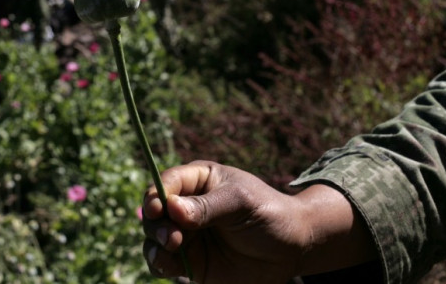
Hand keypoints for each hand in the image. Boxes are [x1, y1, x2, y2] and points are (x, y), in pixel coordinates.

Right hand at [142, 161, 376, 282]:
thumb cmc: (268, 213)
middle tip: (172, 236)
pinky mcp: (190, 261)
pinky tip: (168, 263)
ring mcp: (186, 234)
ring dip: (155, 242)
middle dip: (155, 222)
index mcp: (198, 181)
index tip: (157, 208)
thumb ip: (207, 206)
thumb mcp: (241, 202)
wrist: (292, 247)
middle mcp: (186, 206)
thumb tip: (172, 208)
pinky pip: (163, 261)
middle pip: (153, 210)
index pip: (167, 183)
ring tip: (172, 247)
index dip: (156, 194)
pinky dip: (159, 262)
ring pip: (153, 236)